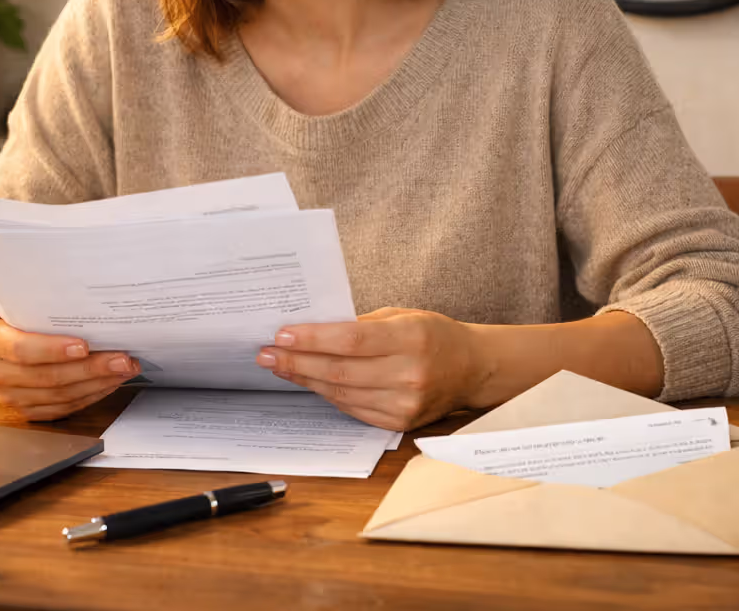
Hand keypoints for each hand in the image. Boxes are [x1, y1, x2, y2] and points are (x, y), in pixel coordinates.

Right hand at [0, 316, 138, 420]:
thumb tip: (92, 308)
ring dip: (98, 383)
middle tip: (122, 359)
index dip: (54, 350)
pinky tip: (110, 383)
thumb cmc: (22, 320)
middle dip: (91, 369)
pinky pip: (64, 408)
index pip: (22, 349)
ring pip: (60, 396)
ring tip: (124, 370)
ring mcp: (10, 396)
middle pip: (48, 376)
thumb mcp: (25, 308)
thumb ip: (46, 310)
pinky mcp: (27, 411)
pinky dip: (91, 395)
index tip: (85, 346)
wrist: (4, 343)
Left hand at [256, 308, 482, 431]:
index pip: (351, 341)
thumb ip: (361, 325)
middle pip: (340, 371)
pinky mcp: (399, 423)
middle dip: (297, 362)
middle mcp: (409, 374)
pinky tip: (310, 382)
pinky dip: (327, 395)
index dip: (312, 340)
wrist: (472, 368)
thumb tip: (312, 329)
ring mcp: (404, 404)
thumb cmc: (434, 335)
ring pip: (341, 394)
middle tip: (266, 354)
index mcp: (411, 338)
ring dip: (305, 380)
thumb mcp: (403, 316)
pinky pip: (352, 409)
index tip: (282, 335)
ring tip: (279, 367)